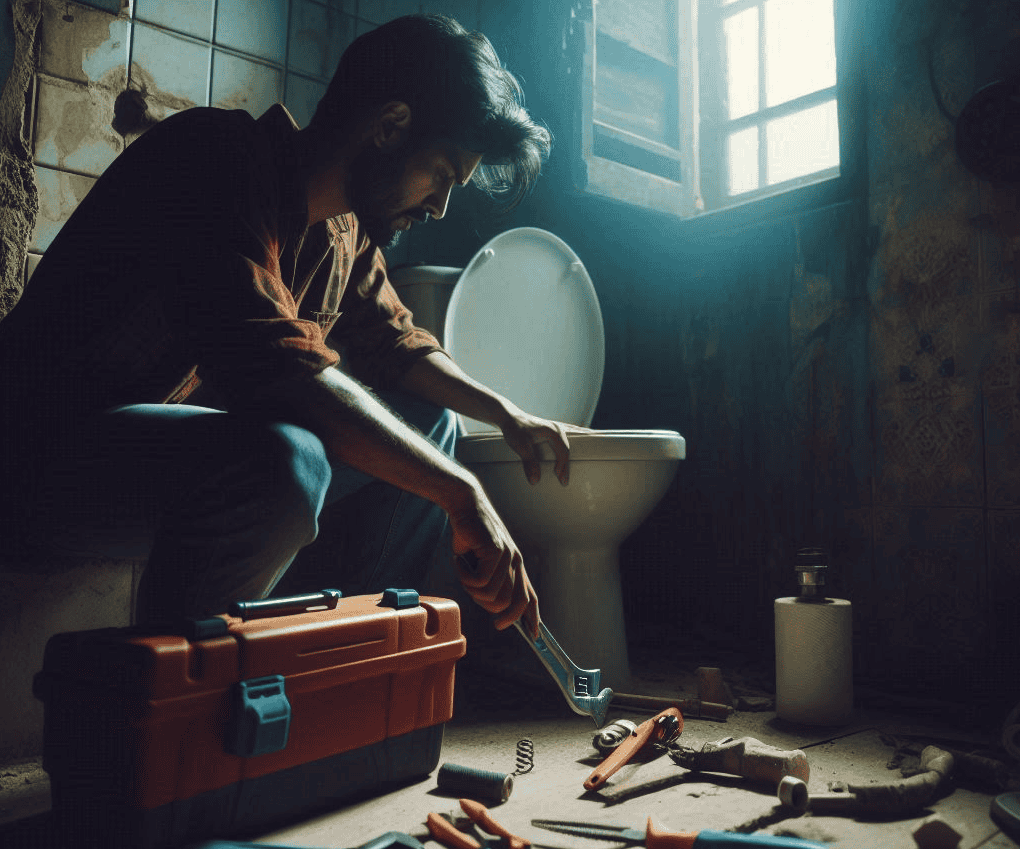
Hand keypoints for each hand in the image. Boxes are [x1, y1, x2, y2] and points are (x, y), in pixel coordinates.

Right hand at [448, 487, 539, 635]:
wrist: (465, 506)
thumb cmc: (470, 536)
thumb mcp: (480, 563)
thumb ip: (488, 583)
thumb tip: (493, 607)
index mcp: (515, 567)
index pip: (531, 597)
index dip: (533, 618)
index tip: (534, 636)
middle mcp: (516, 562)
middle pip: (514, 604)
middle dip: (496, 612)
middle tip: (477, 597)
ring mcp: (508, 556)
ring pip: (493, 596)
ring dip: (472, 590)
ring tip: (464, 570)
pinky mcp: (496, 550)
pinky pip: (481, 581)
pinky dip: (466, 576)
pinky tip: (461, 561)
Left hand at [499, 411, 592, 485]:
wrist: (508, 416)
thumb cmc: (514, 428)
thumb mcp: (520, 446)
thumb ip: (529, 463)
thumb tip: (535, 480)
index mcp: (552, 431)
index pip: (563, 452)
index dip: (563, 467)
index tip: (560, 479)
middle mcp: (557, 428)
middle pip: (568, 448)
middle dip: (568, 464)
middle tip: (566, 481)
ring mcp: (555, 427)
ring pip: (573, 437)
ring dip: (582, 444)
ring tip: (596, 447)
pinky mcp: (552, 429)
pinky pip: (569, 433)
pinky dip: (577, 436)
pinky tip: (584, 435)